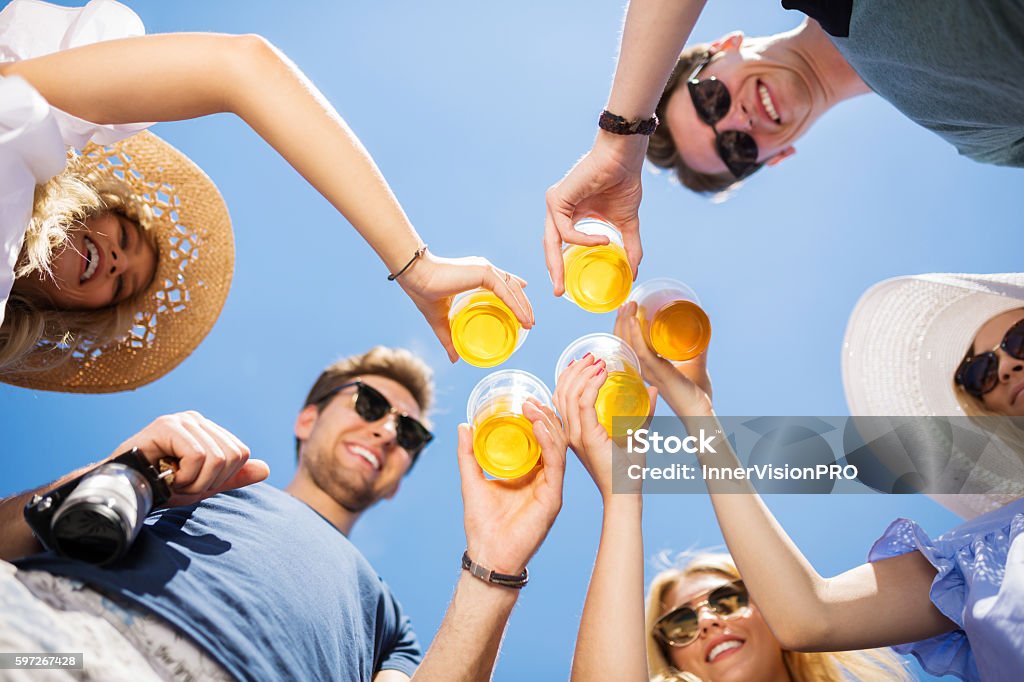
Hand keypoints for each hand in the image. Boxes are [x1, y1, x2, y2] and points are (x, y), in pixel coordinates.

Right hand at [110, 412, 269, 507]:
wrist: (124, 492)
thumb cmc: (160, 487)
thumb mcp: (203, 485)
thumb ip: (233, 477)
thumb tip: (266, 468)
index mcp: (208, 430)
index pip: (241, 453)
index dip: (221, 478)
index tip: (194, 483)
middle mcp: (196, 420)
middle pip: (233, 456)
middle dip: (209, 481)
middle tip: (182, 484)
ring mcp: (181, 420)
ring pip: (217, 458)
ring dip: (195, 481)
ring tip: (172, 480)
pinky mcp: (166, 425)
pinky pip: (197, 456)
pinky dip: (184, 476)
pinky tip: (165, 476)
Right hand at [398, 250, 533, 362]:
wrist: (416, 279)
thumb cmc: (424, 293)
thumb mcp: (441, 320)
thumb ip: (450, 338)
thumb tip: (455, 359)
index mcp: (476, 274)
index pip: (502, 283)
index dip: (514, 295)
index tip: (523, 307)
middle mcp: (484, 269)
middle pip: (511, 286)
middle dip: (523, 303)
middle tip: (529, 322)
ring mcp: (485, 269)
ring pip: (512, 288)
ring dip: (523, 306)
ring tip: (529, 323)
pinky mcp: (484, 272)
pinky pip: (506, 291)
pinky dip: (516, 305)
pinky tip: (523, 318)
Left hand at [457, 401, 566, 573]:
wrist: (488, 554)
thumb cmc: (482, 523)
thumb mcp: (472, 480)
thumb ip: (468, 454)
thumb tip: (464, 424)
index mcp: (530, 474)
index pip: (540, 440)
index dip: (537, 418)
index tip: (526, 399)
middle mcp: (544, 479)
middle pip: (552, 440)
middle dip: (545, 417)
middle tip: (530, 399)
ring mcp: (550, 488)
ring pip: (557, 449)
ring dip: (547, 425)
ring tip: (533, 408)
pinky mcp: (553, 498)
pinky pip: (555, 465)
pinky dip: (549, 444)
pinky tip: (540, 428)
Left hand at [544, 132, 646, 295]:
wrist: (623, 157)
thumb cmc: (623, 182)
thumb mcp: (626, 223)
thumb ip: (628, 246)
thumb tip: (635, 272)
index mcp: (569, 213)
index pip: (558, 244)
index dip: (560, 266)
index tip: (564, 288)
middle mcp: (558, 209)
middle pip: (550, 247)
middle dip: (554, 271)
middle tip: (559, 292)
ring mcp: (555, 203)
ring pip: (552, 242)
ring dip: (564, 260)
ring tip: (588, 262)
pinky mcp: (556, 199)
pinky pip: (566, 231)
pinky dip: (583, 240)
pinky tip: (603, 239)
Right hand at [554, 353, 656, 498]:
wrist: (626, 493)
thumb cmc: (628, 469)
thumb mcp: (635, 432)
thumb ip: (644, 411)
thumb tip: (652, 389)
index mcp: (575, 430)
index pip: (562, 397)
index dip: (569, 375)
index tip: (585, 361)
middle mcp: (570, 432)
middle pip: (562, 392)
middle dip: (575, 370)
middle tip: (592, 356)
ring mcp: (576, 434)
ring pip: (569, 395)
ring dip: (583, 374)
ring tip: (598, 362)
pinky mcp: (587, 436)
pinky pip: (583, 405)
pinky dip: (591, 386)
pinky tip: (602, 375)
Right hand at [614, 301, 712, 415]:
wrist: (701, 409)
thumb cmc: (697, 390)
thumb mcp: (695, 360)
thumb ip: (698, 344)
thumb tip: (704, 321)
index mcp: (647, 367)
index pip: (627, 345)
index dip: (623, 327)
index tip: (626, 309)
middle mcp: (643, 368)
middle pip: (623, 342)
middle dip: (622, 321)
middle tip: (627, 302)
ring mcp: (649, 370)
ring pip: (628, 344)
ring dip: (626, 323)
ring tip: (629, 305)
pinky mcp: (658, 372)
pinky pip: (641, 352)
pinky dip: (636, 335)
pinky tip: (634, 320)